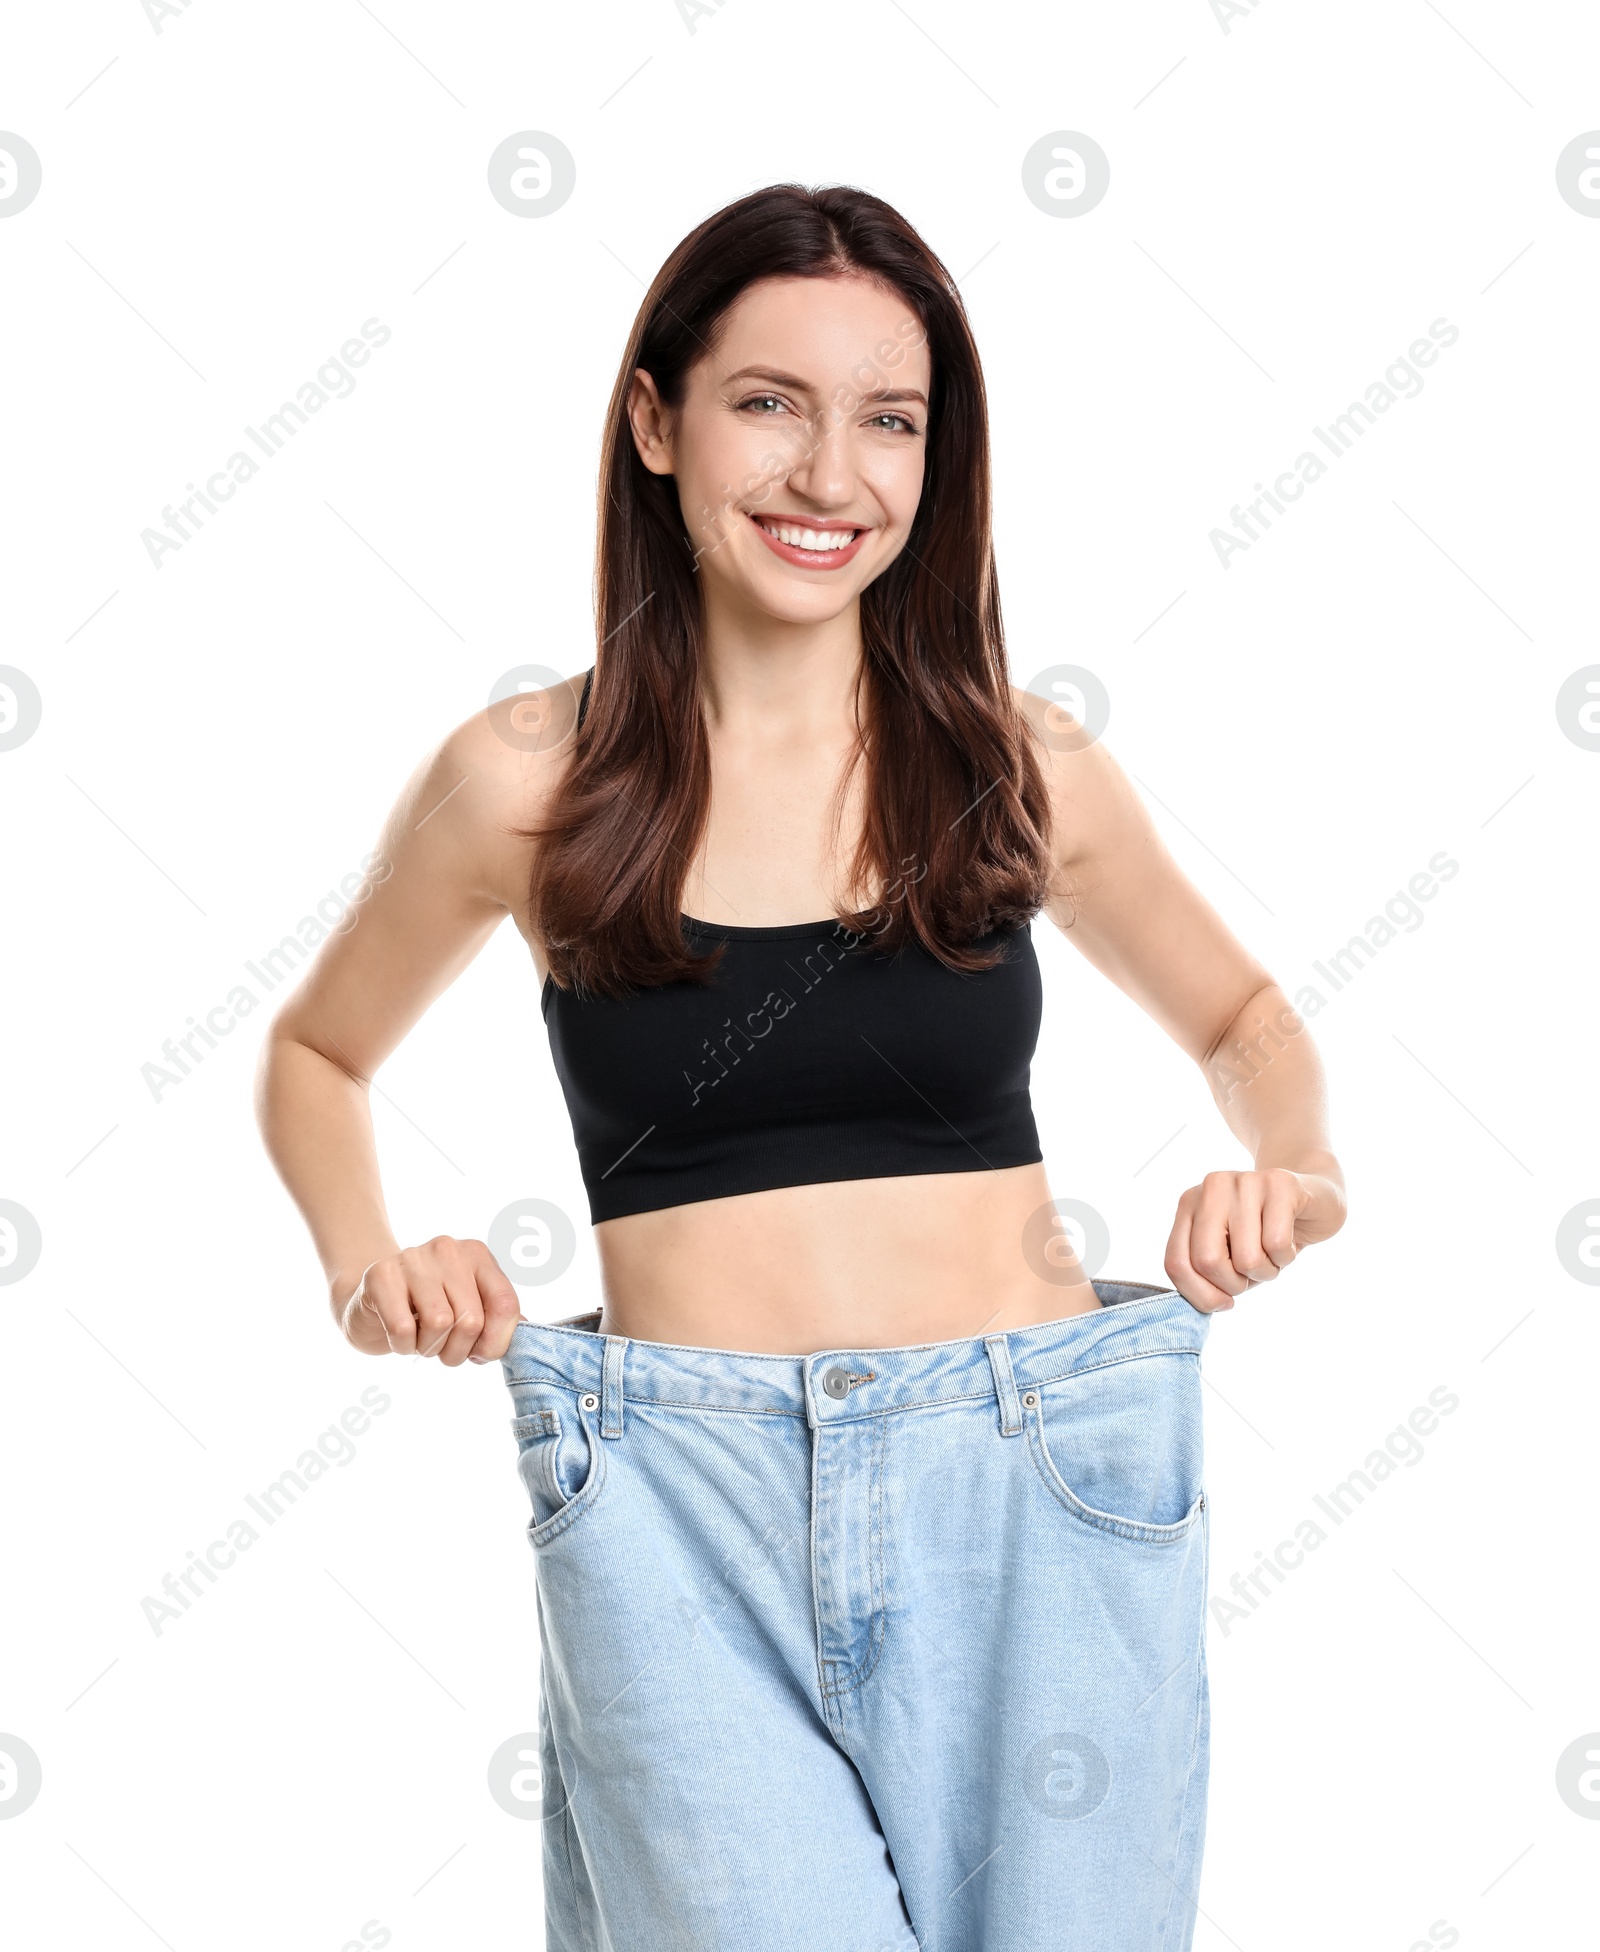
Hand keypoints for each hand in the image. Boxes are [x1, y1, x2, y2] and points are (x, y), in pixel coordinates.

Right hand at [337, 1237, 522, 1363]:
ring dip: (429, 1349)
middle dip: (458, 1351)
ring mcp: (413, 1258)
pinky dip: (403, 1347)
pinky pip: (403, 1329)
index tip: (479, 1354)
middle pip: (472, 1320)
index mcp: (478, 1256)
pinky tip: (399, 1337)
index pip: (505, 1305)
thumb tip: (529, 1338)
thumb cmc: (425, 1309)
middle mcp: (448, 1250)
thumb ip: (499, 1320)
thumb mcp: (467, 1307)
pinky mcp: (380, 1275)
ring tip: (420, 1340)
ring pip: (439, 1324)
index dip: (496, 1342)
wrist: (367, 1300)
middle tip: (442, 1350)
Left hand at [1164, 1168, 1341, 1312]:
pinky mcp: (1279, 1183)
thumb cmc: (1266, 1235)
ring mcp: (1244, 1181)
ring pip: (1246, 1258)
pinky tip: (1290, 1239)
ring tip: (1273, 1253)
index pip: (1176, 1262)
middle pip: (1207, 1261)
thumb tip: (1208, 1303)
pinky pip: (1276, 1244)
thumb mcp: (1229, 1257)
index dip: (1199, 1295)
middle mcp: (1211, 1188)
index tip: (1223, 1302)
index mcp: (1190, 1205)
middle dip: (1234, 1284)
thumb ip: (1208, 1276)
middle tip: (1251, 1275)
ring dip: (1266, 1271)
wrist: (1316, 1199)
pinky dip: (1285, 1257)